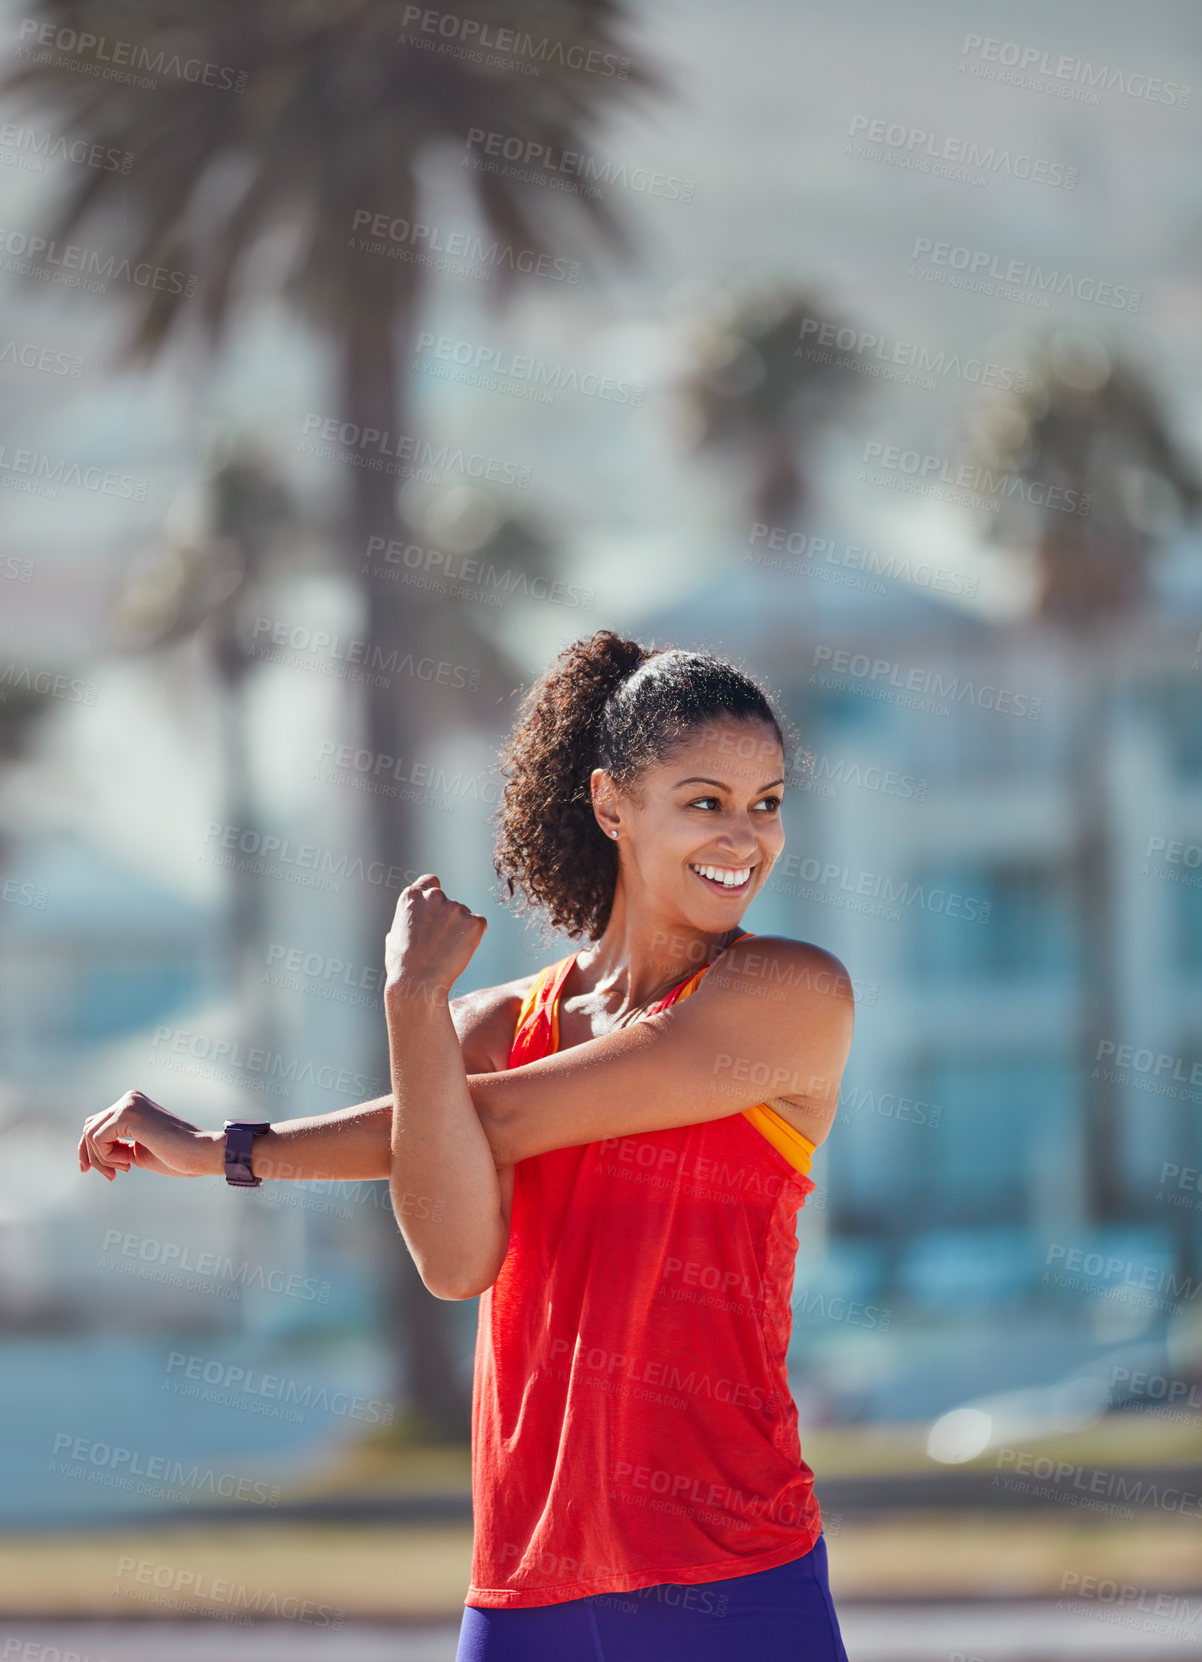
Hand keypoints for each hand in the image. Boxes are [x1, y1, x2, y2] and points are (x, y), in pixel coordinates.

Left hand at [78, 1089, 222, 1180]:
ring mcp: (128, 1104)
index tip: (95, 1171)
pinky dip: (108, 1157)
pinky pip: (98, 1139)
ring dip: (102, 1159)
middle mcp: (129, 1098)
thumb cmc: (175, 1155)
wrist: (200, 1154)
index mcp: (133, 1104)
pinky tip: (128, 1162)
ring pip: (90, 1135)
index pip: (95, 1124)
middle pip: (88, 1128)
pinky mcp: (128, 1115)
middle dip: (92, 1156)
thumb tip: (85, 1150)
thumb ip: (114, 1144)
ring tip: (125, 1168)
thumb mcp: (136, 1150)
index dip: (89, 1150)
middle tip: (111, 1175)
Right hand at [385, 873, 486, 1000]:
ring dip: (460, 930)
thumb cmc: (402, 967)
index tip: (436, 907)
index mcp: (411, 897)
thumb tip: (406, 927)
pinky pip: (478, 925)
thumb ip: (405, 924)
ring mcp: (455, 907)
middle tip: (441, 944)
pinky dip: (474, 937)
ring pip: (464, 916)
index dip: (434, 892)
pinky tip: (460, 953)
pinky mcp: (474, 921)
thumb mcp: (394, 938)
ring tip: (446, 953)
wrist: (417, 983)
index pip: (430, 881)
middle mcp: (434, 896)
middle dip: (448, 919)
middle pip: (449, 902)